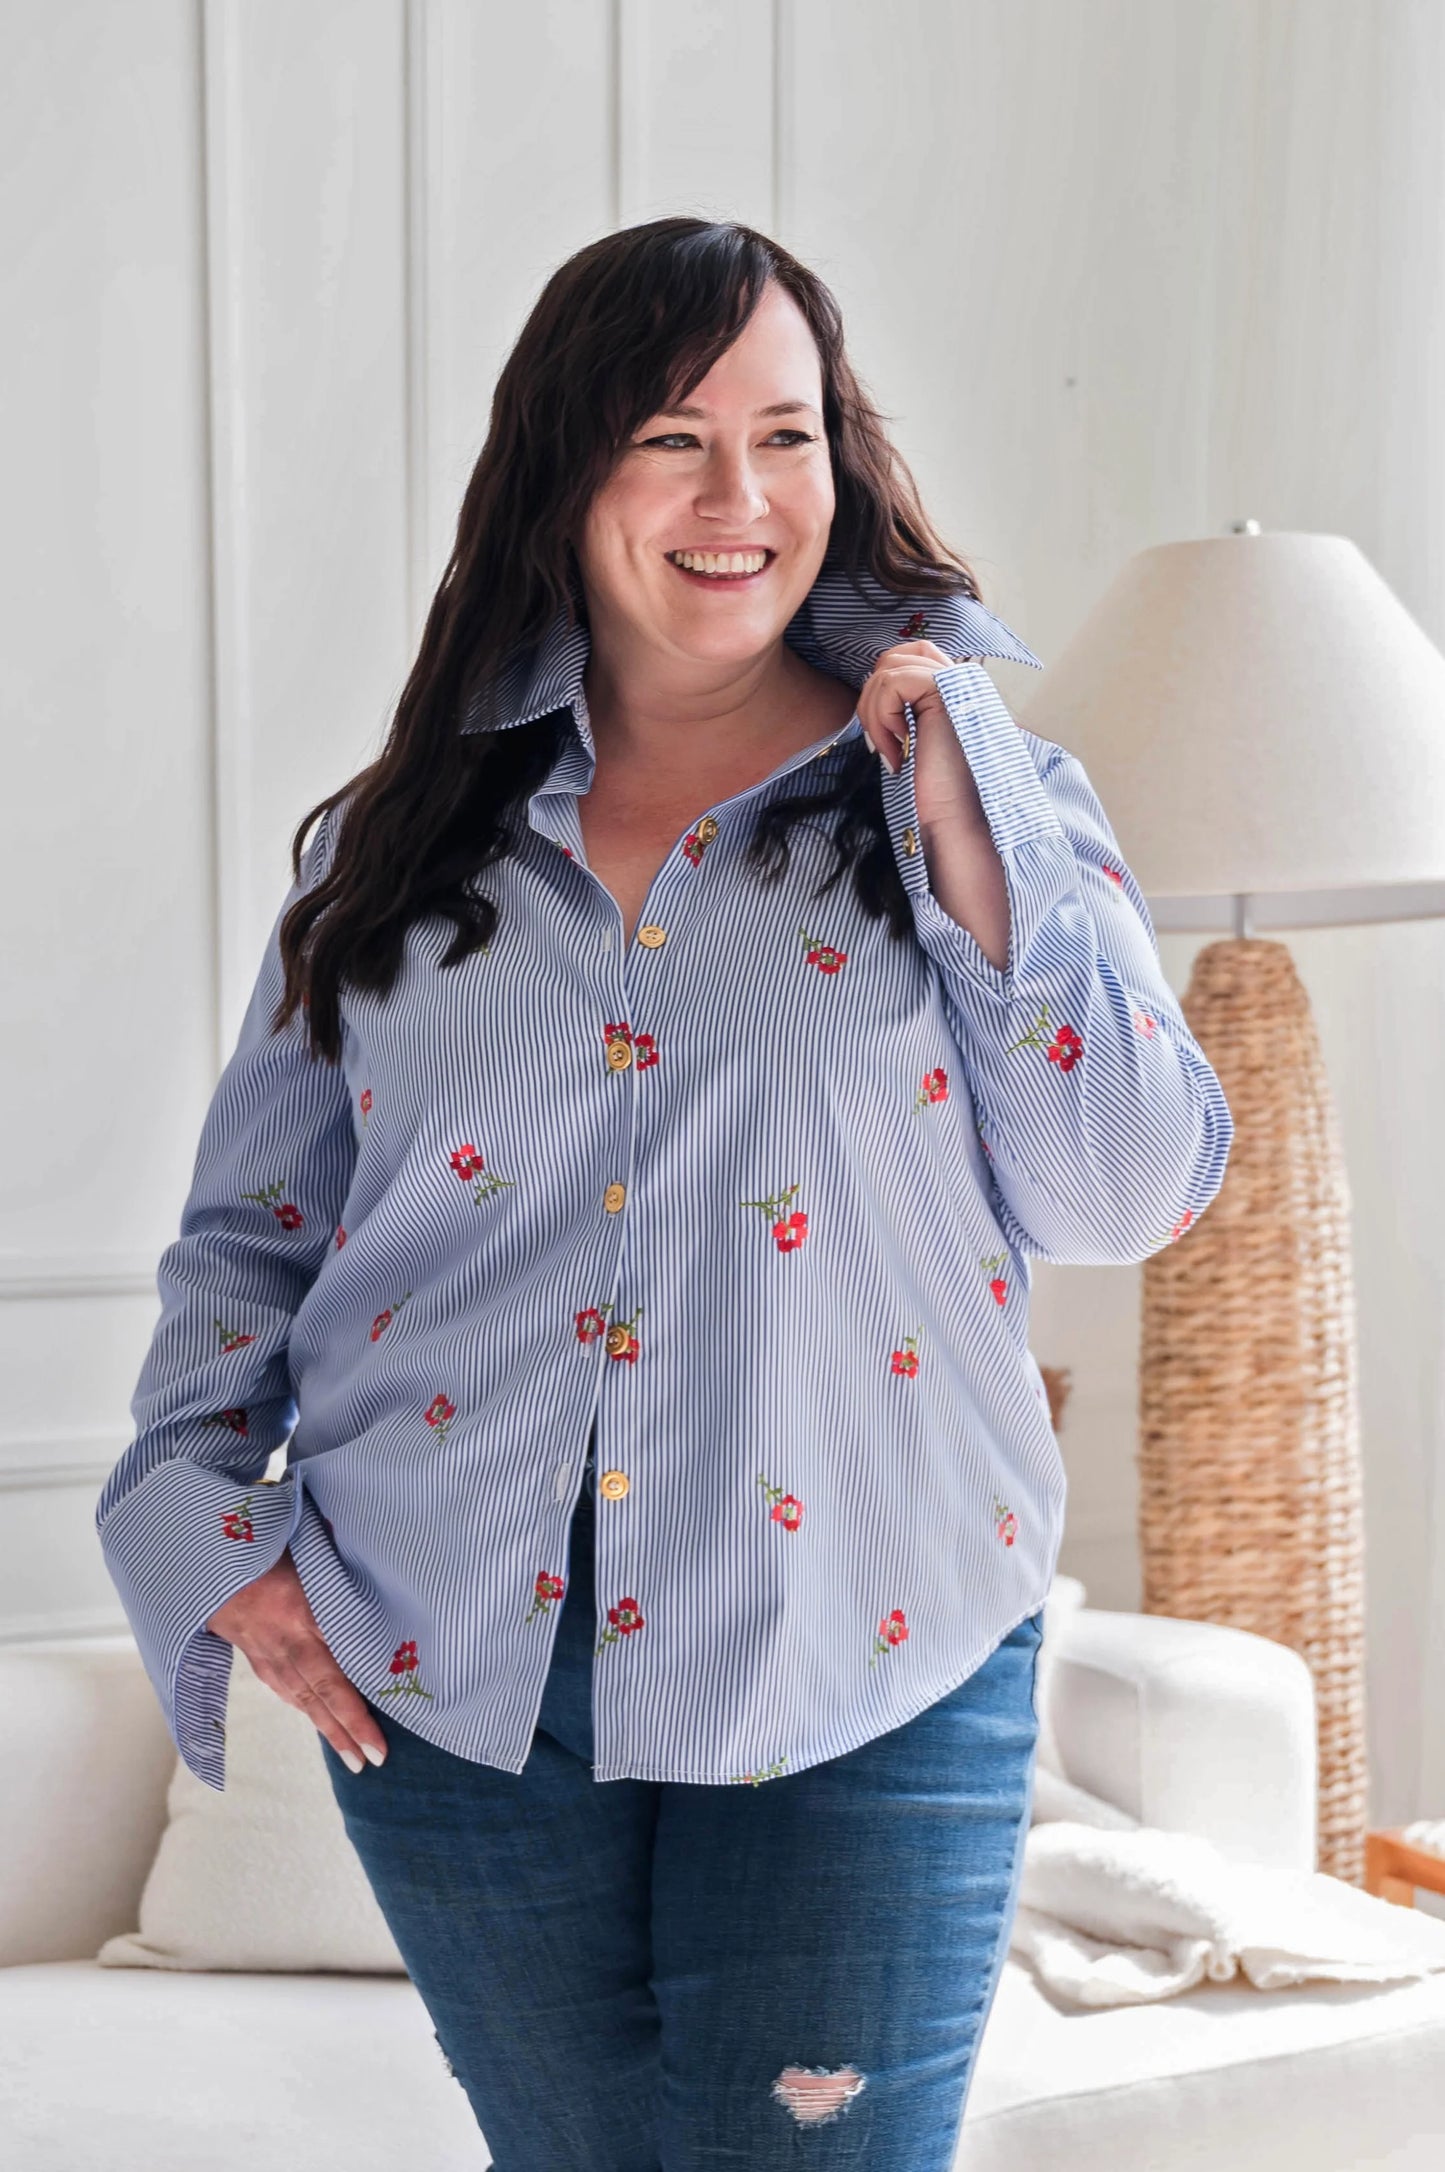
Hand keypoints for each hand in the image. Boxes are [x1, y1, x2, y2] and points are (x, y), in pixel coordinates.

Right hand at [206, 1548, 386, 1772]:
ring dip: (329, 1729)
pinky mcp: (257, 1662)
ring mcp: (268, 1658)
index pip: (334, 1678)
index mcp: (302, 1618)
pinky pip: (287, 1691)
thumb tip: (386, 1585)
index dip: (355, 1715)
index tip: (378, 1744)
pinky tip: (323, 1723)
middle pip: (321, 1697)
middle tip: (373, 1761)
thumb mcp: (312, 1560)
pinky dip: (308, 1710)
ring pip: (303, 1701)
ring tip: (354, 1758)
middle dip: (347, 1732)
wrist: (213, 1566)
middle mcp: (285, 1646)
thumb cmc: (271, 1551)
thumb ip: (343, 1580)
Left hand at [857, 639, 984, 831]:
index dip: (881, 693)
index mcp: (953, 688)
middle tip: (880, 742)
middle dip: (872, 699)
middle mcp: (959, 678)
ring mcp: (955, 681)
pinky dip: (882, 718)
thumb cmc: (934, 788)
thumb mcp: (912, 738)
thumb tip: (868, 689)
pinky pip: (891, 684)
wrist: (954, 816)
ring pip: (886, 671)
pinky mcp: (945, 690)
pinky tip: (898, 748)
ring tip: (891, 751)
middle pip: (893, 657)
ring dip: (875, 716)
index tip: (886, 738)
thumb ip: (902, 708)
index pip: (906, 658)